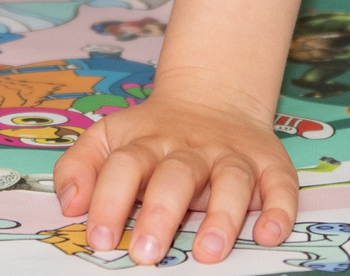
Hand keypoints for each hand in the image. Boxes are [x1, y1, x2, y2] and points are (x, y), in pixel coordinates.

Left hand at [54, 87, 299, 264]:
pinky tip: (268, 234)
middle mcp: (191, 148)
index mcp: (147, 141)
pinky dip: (279, 209)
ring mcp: (232, 155)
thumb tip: (69, 206)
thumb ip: (80, 166)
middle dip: (161, 215)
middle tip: (145, 255)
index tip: (98, 240)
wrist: (213, 95)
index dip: (108, 201)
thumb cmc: (153, 134)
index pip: (124, 166)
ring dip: (222, 216)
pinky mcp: (270, 163)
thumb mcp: (109, 137)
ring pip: (231, 180)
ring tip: (208, 253)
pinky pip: (280, 185)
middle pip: (176, 176)